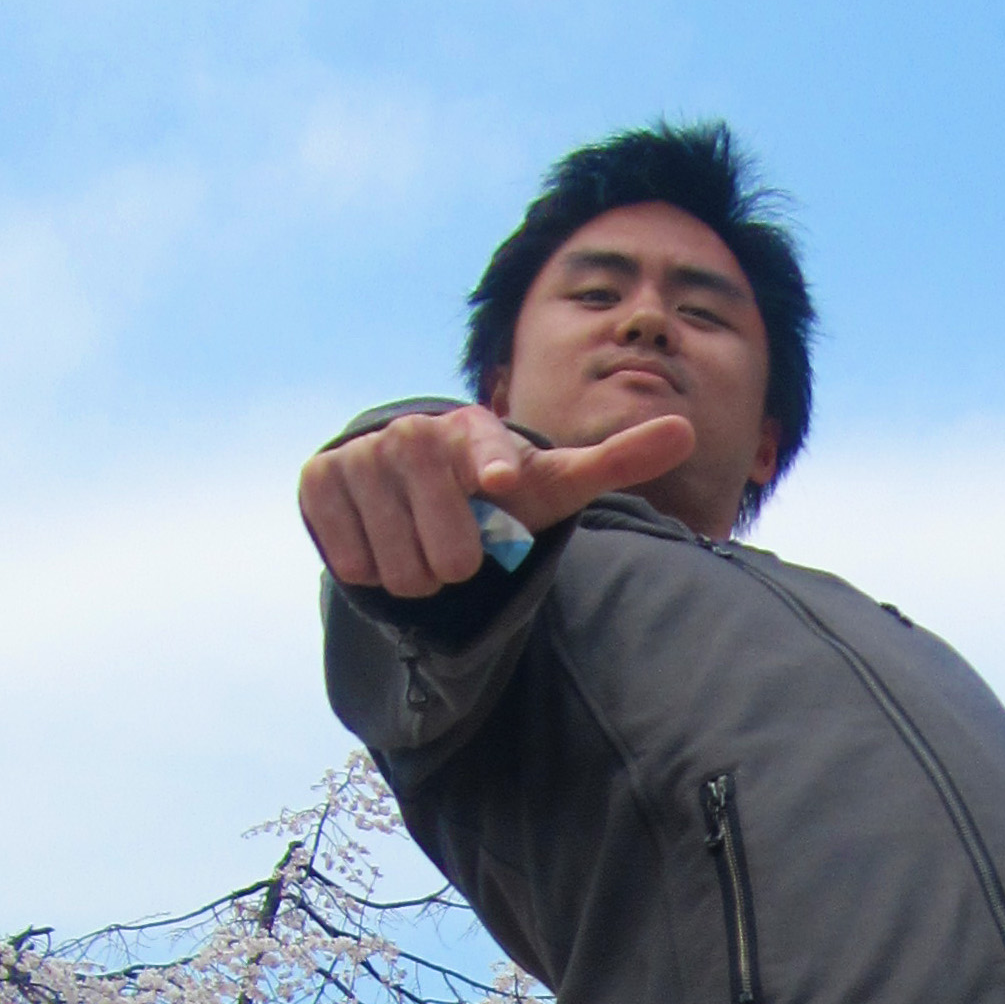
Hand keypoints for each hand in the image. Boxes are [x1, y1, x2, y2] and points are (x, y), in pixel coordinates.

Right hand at [299, 404, 697, 597]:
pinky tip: (384, 538)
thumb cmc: (495, 488)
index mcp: (474, 434)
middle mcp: (413, 437)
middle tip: (459, 542)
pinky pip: (354, 563)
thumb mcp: (553, 483)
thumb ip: (615, 461)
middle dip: (459, 568)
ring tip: (423, 540)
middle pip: (448, 555)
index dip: (493, 468)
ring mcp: (361, 457)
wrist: (411, 479)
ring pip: (401, 570)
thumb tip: (686, 428)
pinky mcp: (318, 481)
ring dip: (417, 575)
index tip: (502, 480)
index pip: (485, 454)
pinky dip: (373, 568)